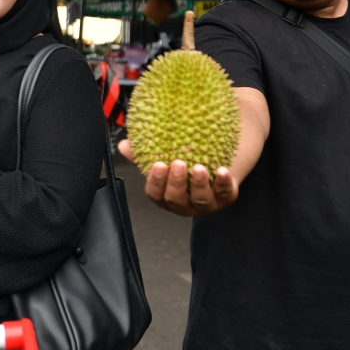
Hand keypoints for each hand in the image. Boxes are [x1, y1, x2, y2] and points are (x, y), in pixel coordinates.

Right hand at [118, 139, 237, 215]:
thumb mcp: (164, 157)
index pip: (155, 194)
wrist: (215, 162)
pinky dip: (224, 183)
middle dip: (176, 184)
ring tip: (199, 167)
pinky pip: (225, 193)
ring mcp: (205, 205)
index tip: (158, 164)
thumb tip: (124, 145)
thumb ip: (144, 152)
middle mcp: (183, 204)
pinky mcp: (225, 199)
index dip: (156, 182)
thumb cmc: (182, 161)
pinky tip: (222, 170)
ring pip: (200, 200)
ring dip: (199, 184)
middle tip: (177, 164)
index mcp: (165, 196)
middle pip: (176, 200)